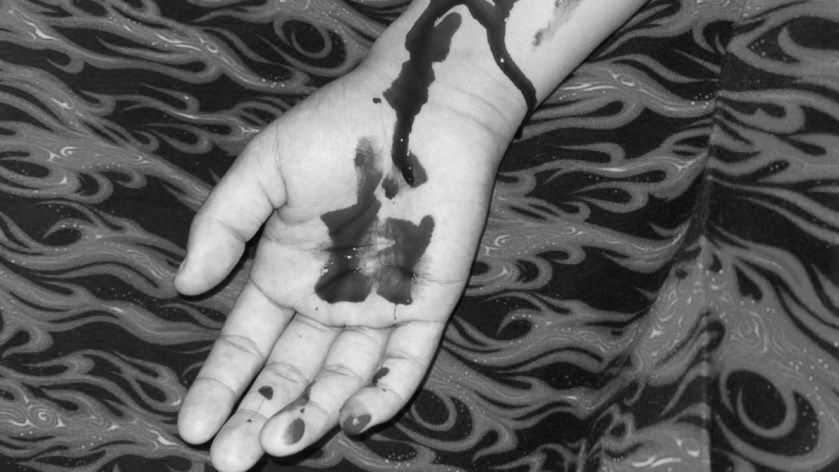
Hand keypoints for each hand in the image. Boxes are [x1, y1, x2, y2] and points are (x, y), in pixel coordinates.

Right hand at [174, 64, 511, 471]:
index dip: (220, 384)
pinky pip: (405, 362)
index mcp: (283, 272)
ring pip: (341, 378)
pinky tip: (351, 420)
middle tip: (227, 459)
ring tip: (276, 445)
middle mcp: (326, 301)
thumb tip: (183, 286)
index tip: (191, 424)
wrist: (421, 107)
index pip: (245, 344)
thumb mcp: (263, 171)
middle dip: (257, 415)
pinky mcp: (425, 304)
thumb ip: (223, 226)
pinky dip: (382, 393)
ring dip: (310, 416)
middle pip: (288, 374)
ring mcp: (377, 308)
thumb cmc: (338, 129)